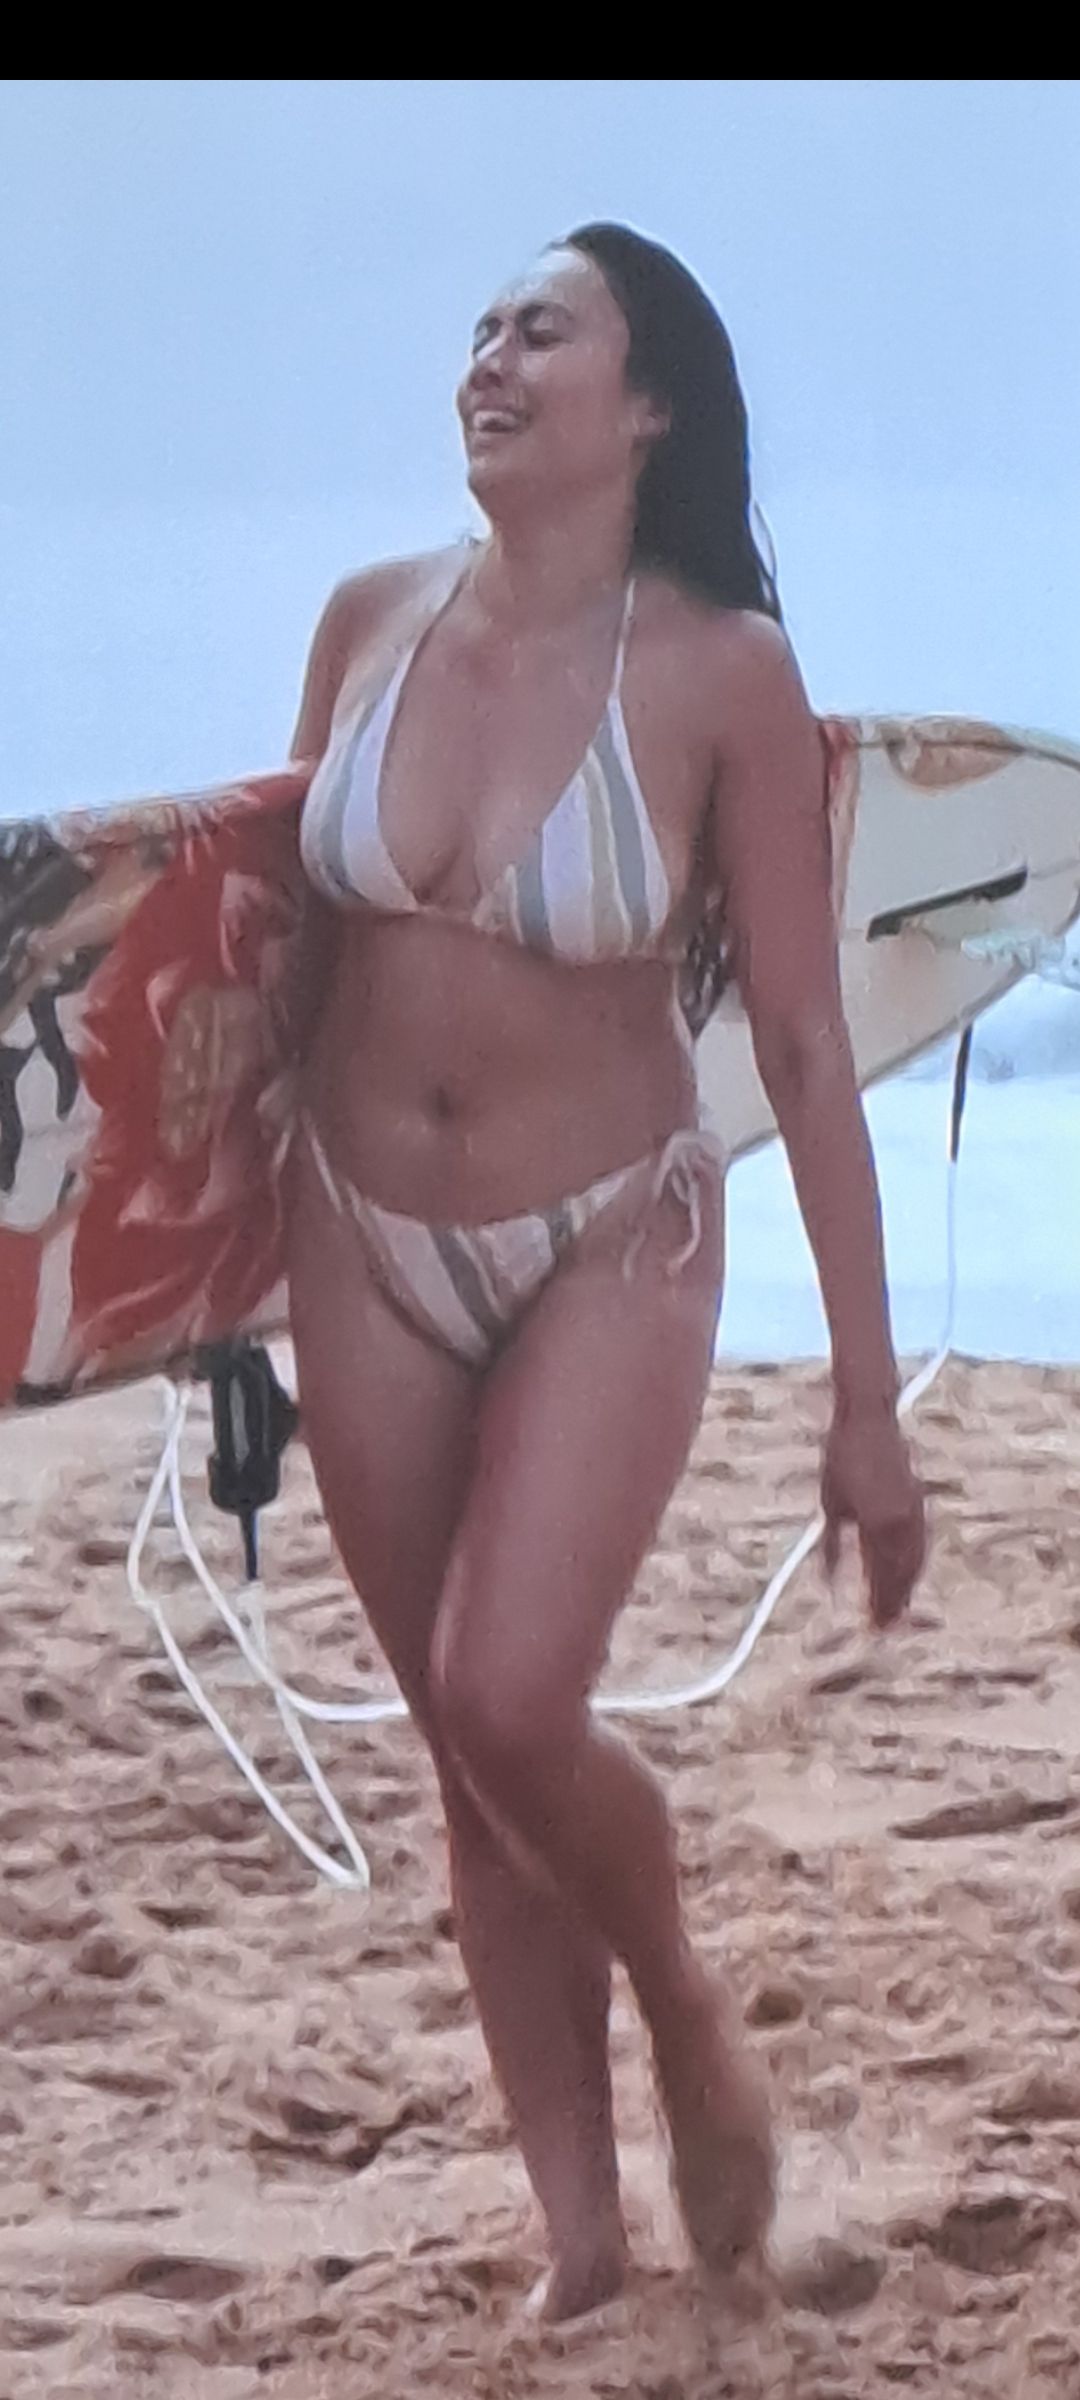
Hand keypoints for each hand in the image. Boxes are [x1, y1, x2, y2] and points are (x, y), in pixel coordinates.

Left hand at [821, 1404, 925, 1628]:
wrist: (871, 1421)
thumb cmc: (842, 1459)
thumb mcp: (831, 1506)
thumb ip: (832, 1547)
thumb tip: (829, 1582)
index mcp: (878, 1527)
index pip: (881, 1576)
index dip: (878, 1604)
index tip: (874, 1629)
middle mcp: (902, 1524)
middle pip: (902, 1573)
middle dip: (895, 1602)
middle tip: (887, 1628)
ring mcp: (915, 1513)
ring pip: (915, 1560)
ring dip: (907, 1586)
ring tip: (899, 1610)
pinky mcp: (919, 1502)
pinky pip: (921, 1543)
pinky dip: (915, 1564)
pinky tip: (909, 1573)